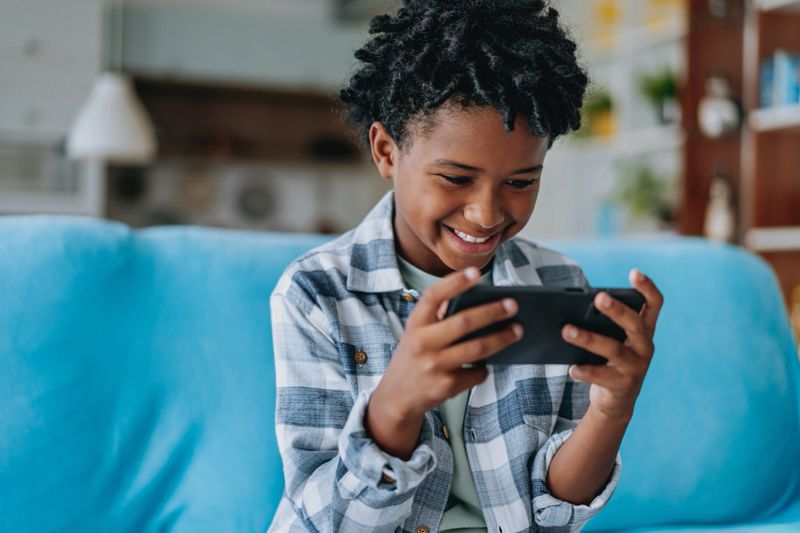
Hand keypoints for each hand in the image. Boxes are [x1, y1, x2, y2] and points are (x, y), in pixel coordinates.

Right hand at [366, 266, 522, 458]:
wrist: (397, 397)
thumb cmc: (414, 356)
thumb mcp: (416, 333)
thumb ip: (436, 315)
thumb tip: (475, 298)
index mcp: (415, 324)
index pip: (432, 296)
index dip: (454, 283)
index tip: (476, 272)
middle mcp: (422, 343)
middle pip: (463, 322)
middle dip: (492, 312)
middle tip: (513, 305)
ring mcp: (435, 365)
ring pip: (477, 348)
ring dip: (501, 338)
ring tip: (517, 330)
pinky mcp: (447, 385)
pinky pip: (477, 372)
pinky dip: (485, 368)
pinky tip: (487, 363)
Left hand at [561, 268, 663, 421]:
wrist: (616, 401)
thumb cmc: (610, 360)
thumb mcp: (612, 339)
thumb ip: (602, 324)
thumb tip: (572, 308)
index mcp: (643, 330)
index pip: (654, 305)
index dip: (647, 288)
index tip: (634, 272)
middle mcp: (645, 346)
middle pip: (634, 324)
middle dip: (616, 310)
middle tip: (597, 298)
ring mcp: (636, 367)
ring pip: (613, 349)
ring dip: (588, 339)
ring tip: (566, 331)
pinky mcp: (623, 385)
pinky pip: (602, 376)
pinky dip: (585, 371)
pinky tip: (571, 367)